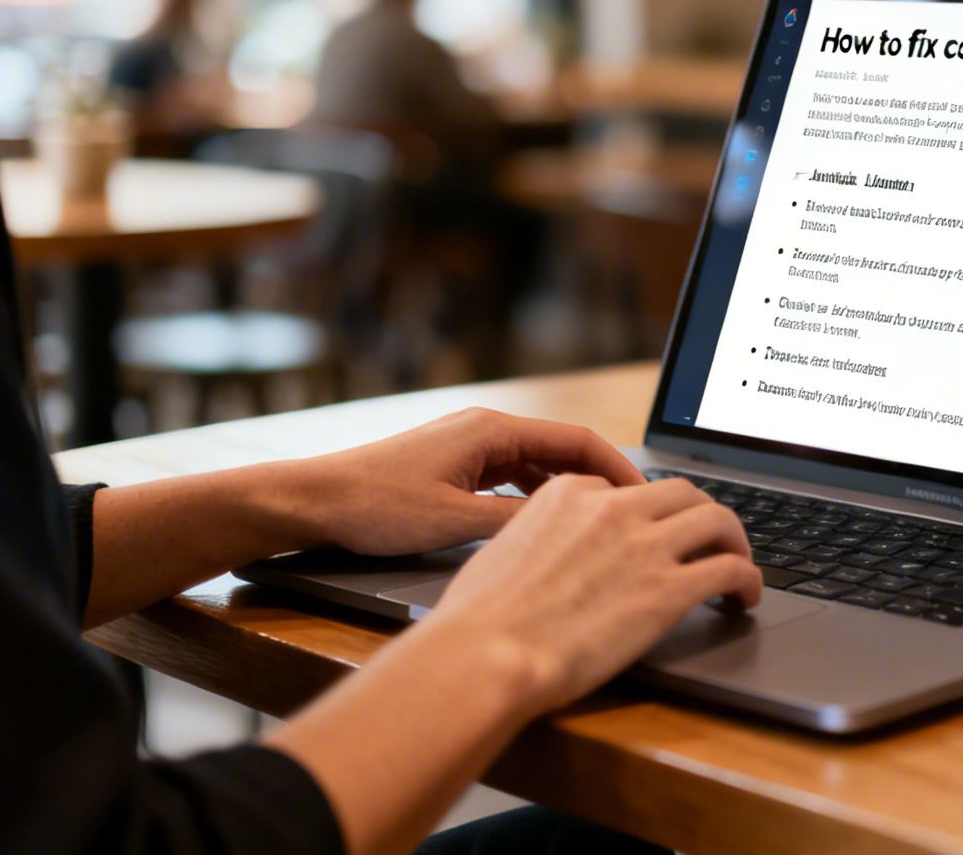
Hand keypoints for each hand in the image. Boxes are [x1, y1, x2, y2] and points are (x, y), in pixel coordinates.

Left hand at [278, 408, 645, 556]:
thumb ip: (516, 524)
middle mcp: (485, 430)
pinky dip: (536, 499)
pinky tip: (549, 527)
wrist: (315, 501)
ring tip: (600, 525)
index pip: (577, 441)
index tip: (646, 497)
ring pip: (538, 466)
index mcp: (492, 430)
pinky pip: (511, 478)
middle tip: (634, 516)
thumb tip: (569, 531)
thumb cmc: (376, 505)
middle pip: (562, 451)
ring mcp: (470, 448)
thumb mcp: (455, 522)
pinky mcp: (455, 468)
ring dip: (569, 493)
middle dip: (600, 482)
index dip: (619, 469)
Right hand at [425, 474, 761, 714]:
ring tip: (739, 565)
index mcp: (568, 494)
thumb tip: (548, 558)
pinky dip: (749, 580)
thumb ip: (537, 540)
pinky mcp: (668, 591)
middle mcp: (613, 509)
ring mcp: (644, 546)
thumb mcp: (502, 551)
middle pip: (683, 493)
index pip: (627, 489)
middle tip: (711, 541)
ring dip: (736, 541)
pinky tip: (745, 598)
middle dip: (702, 514)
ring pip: (718, 520)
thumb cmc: (477, 619)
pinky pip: (730, 570)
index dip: (648, 514)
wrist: (486, 653)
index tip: (655, 534)